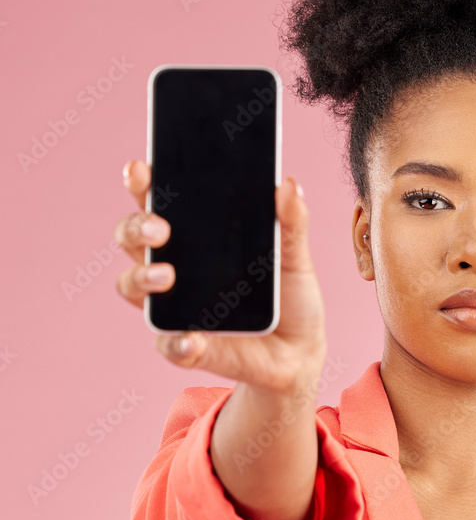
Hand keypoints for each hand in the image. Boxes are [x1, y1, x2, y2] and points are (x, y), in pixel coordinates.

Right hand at [114, 159, 326, 389]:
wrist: (300, 350)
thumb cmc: (288, 294)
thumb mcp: (295, 255)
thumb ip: (292, 222)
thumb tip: (290, 185)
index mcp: (196, 238)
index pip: (159, 202)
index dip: (142, 184)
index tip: (140, 169)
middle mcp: (175, 267)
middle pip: (134, 238)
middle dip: (136, 227)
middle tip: (160, 228)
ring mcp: (175, 307)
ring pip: (132, 286)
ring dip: (140, 278)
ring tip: (165, 276)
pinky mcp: (188, 346)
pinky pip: (169, 344)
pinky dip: (176, 342)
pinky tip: (191, 339)